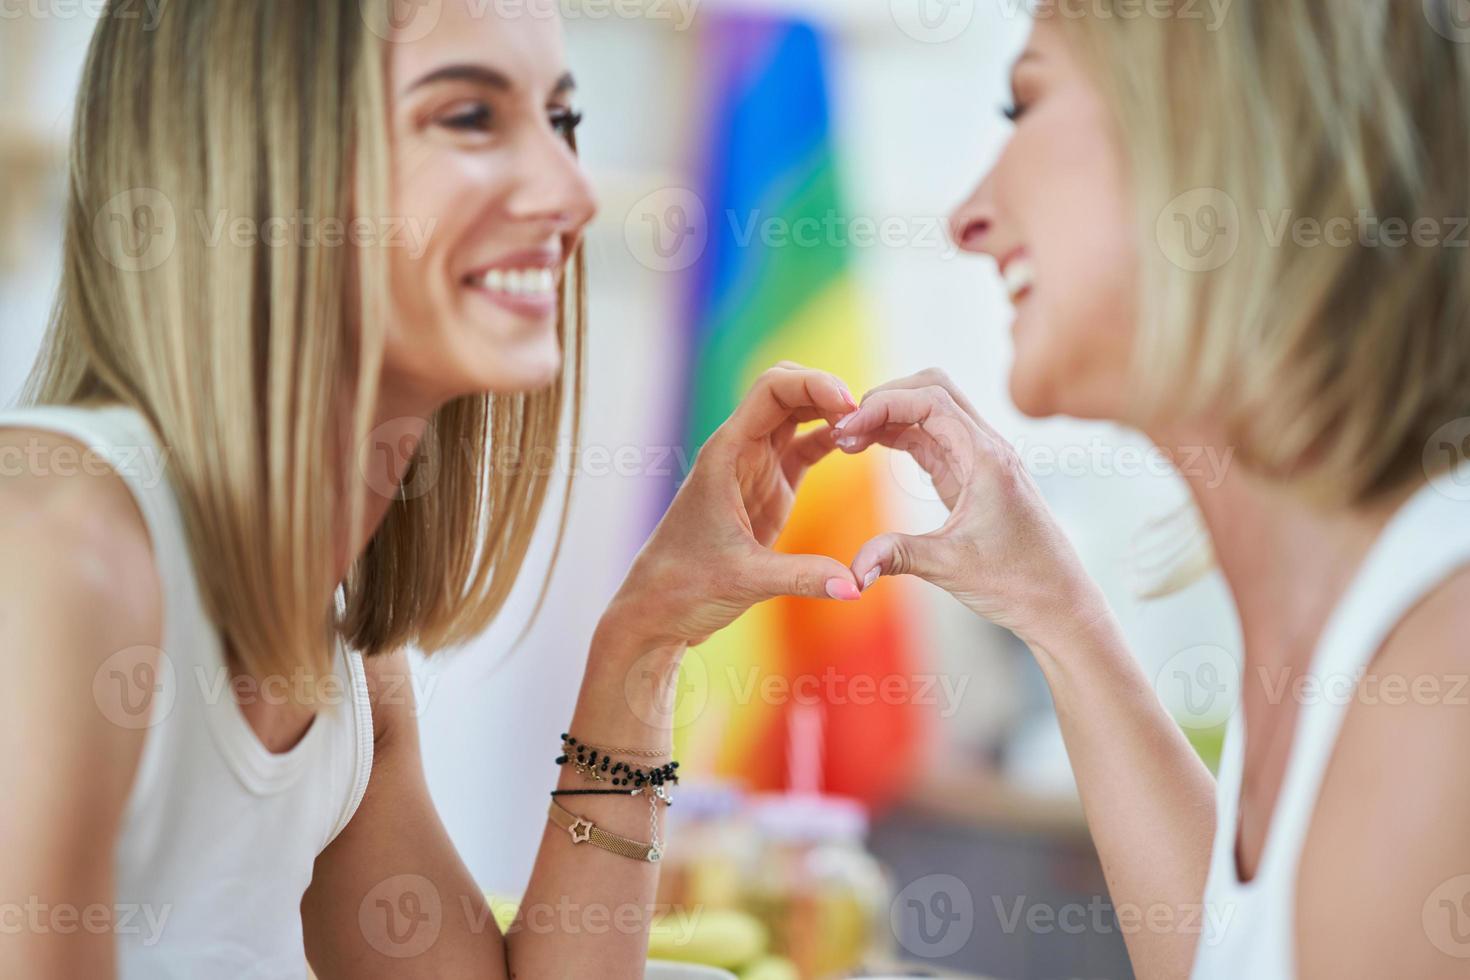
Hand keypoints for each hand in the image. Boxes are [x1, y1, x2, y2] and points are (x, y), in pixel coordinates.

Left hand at [608, 363, 863, 647]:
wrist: (658, 608)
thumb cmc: (685, 586)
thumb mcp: (746, 580)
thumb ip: (803, 577)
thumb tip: (856, 586)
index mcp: (726, 455)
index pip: (771, 390)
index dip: (813, 384)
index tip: (850, 403)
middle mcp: (739, 451)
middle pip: (786, 390)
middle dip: (826, 390)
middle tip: (867, 415)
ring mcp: (755, 467)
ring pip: (796, 414)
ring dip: (831, 411)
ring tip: (870, 429)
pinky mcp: (768, 487)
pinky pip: (804, 447)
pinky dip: (830, 440)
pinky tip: (859, 446)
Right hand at [834, 369, 1105, 645]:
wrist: (1059, 603)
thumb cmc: (1019, 583)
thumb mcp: (950, 567)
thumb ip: (897, 556)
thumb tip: (851, 572)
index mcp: (986, 458)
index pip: (929, 400)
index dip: (882, 405)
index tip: (846, 429)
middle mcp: (987, 448)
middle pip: (931, 389)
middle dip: (884, 399)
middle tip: (844, 429)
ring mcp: (980, 459)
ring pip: (931, 410)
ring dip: (890, 415)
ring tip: (850, 440)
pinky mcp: (972, 476)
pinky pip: (933, 437)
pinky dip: (900, 435)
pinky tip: (872, 448)